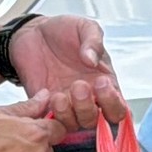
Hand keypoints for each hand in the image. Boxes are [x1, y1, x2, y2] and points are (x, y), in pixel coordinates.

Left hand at [0, 14, 126, 130]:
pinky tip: (47, 95)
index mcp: (104, 82)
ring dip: (69, 113)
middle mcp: (88, 98)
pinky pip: (51, 122)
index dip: (113, 103)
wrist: (32, 33)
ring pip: (75, 124)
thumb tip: (93, 60)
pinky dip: (51, 114)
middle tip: (79, 85)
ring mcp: (67, 104)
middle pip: (98, 122)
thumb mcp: (83, 27)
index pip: (118, 107)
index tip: (102, 83)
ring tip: (60, 94)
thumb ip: (93, 40)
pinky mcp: (45, 107)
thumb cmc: (63, 31)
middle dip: (89, 107)